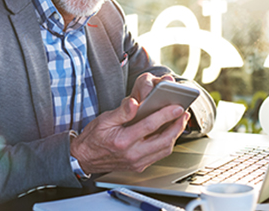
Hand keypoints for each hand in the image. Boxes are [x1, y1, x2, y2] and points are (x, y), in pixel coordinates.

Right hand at [70, 73, 189, 173]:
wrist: (85, 158)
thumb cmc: (94, 138)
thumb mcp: (104, 120)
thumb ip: (122, 112)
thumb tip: (133, 103)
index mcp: (123, 141)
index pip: (149, 126)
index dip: (165, 115)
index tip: (176, 107)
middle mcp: (132, 154)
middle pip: (163, 141)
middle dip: (177, 126)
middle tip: (183, 114)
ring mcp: (137, 162)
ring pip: (164, 150)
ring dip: (175, 135)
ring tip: (179, 122)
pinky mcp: (139, 166)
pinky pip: (158, 155)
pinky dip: (167, 143)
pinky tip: (169, 133)